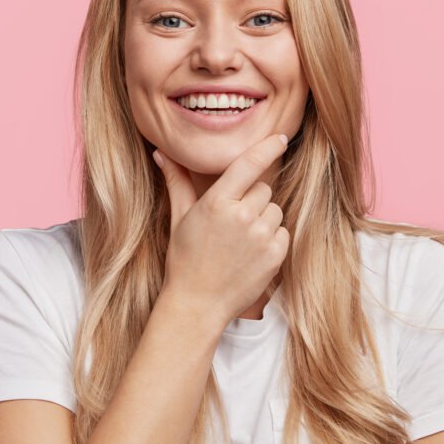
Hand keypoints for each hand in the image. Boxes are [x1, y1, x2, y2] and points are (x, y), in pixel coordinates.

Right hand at [153, 134, 290, 328]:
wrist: (197, 304)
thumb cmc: (184, 259)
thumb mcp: (179, 218)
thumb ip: (177, 182)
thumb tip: (160, 152)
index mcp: (217, 203)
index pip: (248, 164)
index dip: (266, 148)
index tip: (279, 138)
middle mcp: (242, 216)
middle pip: (263, 188)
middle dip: (251, 199)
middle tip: (232, 221)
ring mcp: (261, 237)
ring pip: (275, 209)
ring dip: (263, 218)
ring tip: (240, 239)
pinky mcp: (276, 255)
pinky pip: (283, 232)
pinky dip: (271, 239)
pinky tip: (251, 253)